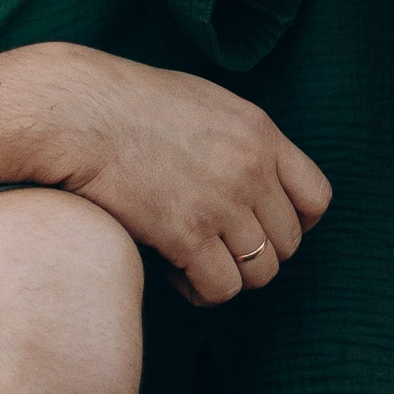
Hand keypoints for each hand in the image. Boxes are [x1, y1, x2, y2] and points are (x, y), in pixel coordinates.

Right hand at [4, 45, 332, 305]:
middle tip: (215, 246)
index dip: (296, 223)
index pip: (317, 198)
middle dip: (254, 254)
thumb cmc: (128, 105)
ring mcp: (221, 202)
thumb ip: (241, 140)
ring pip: (259, 273)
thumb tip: (260, 180)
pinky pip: (220, 288)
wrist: (75, 112)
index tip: (263, 227)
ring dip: (228, 275)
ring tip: (193, 260)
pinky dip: (200, 290)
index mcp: (261, 134)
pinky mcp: (186, 234)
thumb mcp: (204, 103)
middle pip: (287, 244)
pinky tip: (174, 270)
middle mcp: (251, 169)